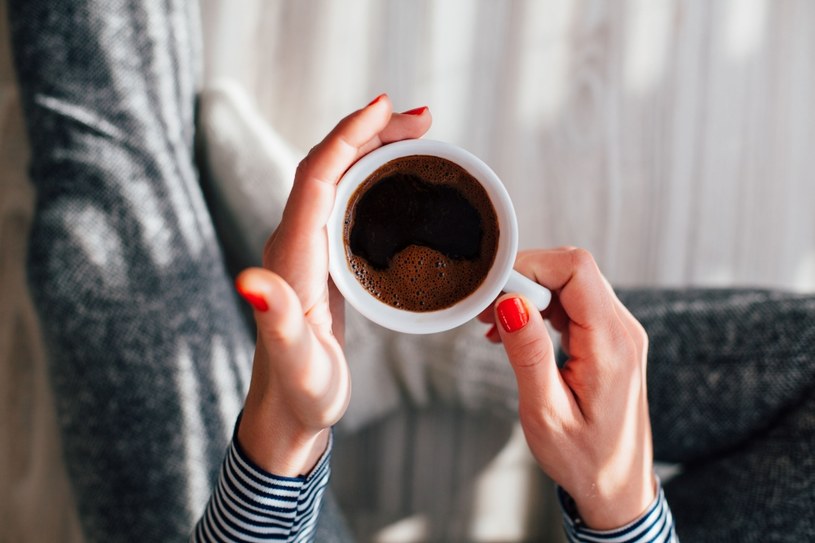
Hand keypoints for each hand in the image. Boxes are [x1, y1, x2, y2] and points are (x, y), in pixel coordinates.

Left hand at [235, 95, 430, 475]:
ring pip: (336, 179)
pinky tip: (394, 181)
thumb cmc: (300, 394)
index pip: (317, 176)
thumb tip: (251, 281)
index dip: (349, 136)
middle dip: (369, 132)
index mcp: (293, 256)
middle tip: (421, 119)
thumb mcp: (296, 363)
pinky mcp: (320, 262)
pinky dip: (371, 177)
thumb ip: (278, 323)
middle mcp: (294, 243)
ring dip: (372, 149)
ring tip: (415, 137)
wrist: (288, 415)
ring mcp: (306, 251)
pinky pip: (343, 201)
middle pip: (327, 166)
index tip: (387, 108)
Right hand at [480, 248, 654, 529]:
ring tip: (495, 325)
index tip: (493, 292)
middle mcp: (622, 330)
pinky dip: (541, 309)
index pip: (576, 270)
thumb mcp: (546, 412)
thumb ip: (529, 354)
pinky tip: (517, 332)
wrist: (618, 488)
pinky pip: (574, 303)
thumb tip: (510, 303)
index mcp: (611, 345)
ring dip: (530, 294)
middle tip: (487, 311)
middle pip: (573, 270)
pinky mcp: (609, 339)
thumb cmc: (584, 459)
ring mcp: (619, 333)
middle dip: (525, 278)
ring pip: (572, 283)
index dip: (530, 267)